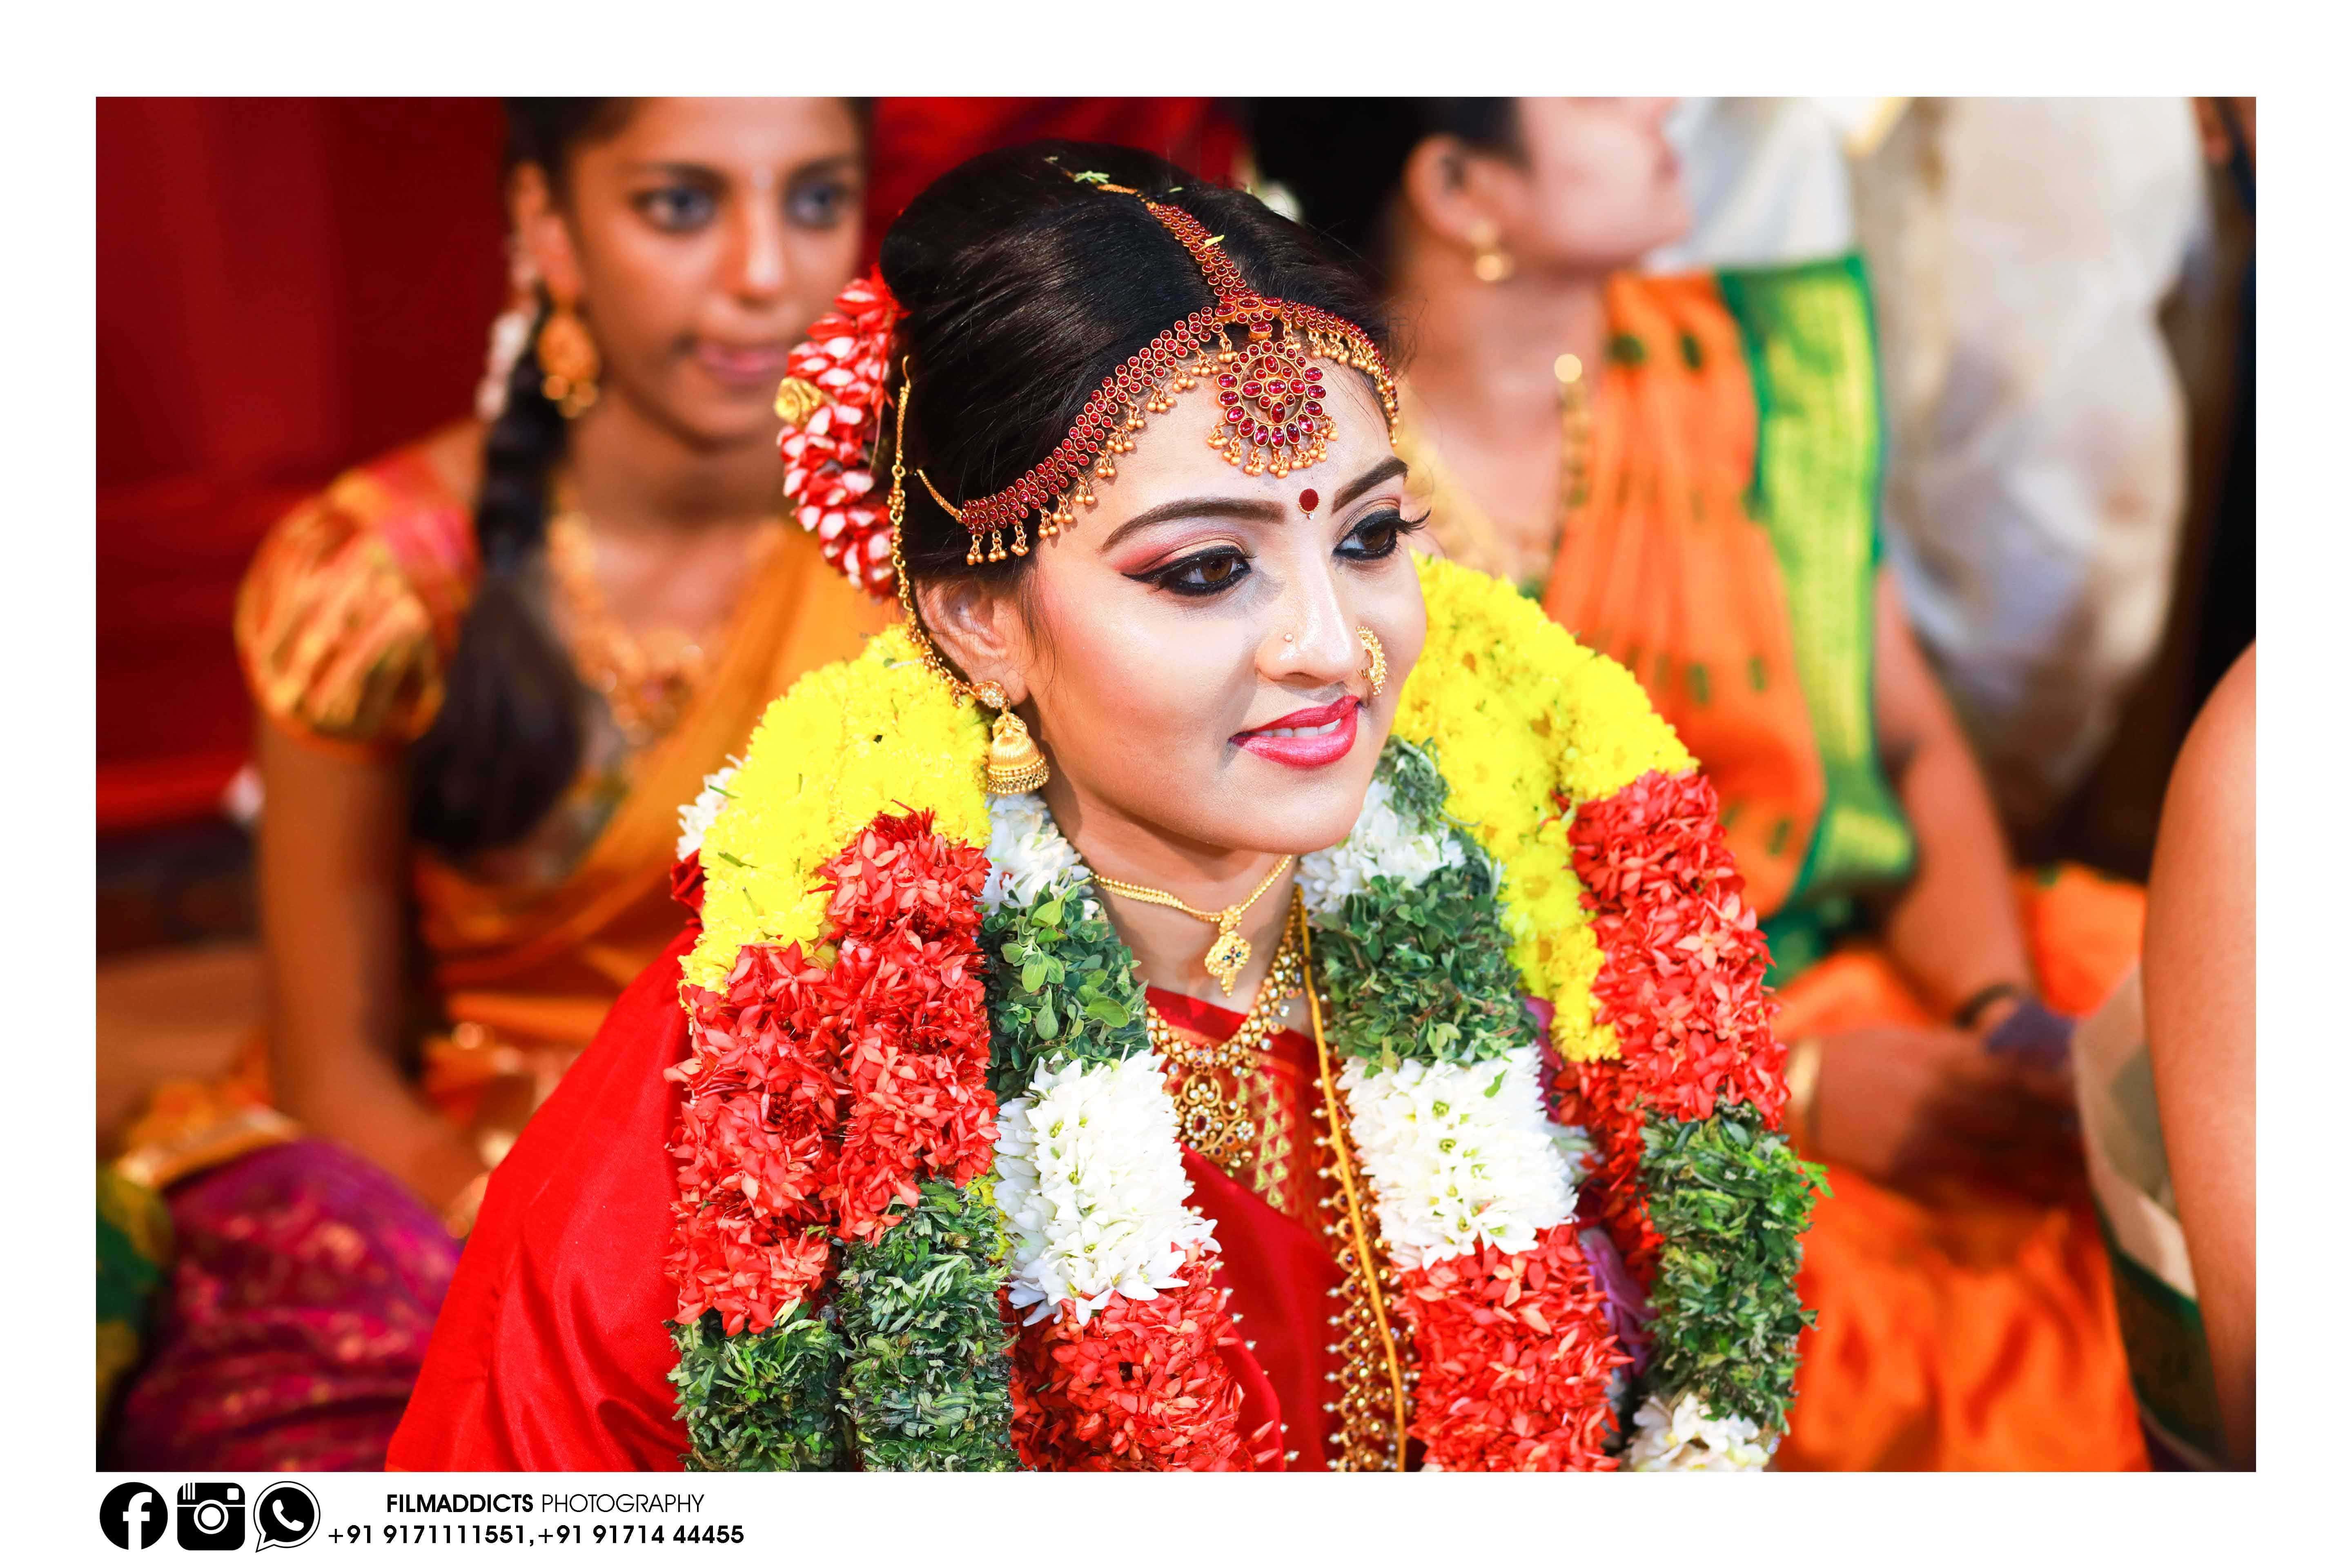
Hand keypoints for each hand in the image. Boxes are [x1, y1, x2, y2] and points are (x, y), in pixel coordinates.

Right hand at [1810, 1025, 2083, 1203]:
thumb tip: (2027, 1064)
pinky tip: (2041, 1205)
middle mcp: (1945, 1107)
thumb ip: (1970, 1054)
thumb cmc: (1862, 1056)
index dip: (2067, 1095)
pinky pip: (1971, 1192)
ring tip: (2094, 1186)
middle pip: (2025, 1128)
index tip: (2101, 1102)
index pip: (2024, 1082)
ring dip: (2055, 1178)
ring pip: (2007, 1166)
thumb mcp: (1917, 1040)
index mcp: (1947, 1067)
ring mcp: (1929, 1145)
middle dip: (2073, 1143)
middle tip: (2118, 1154)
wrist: (1799, 1091)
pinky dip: (2011, 1200)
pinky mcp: (1912, 1176)